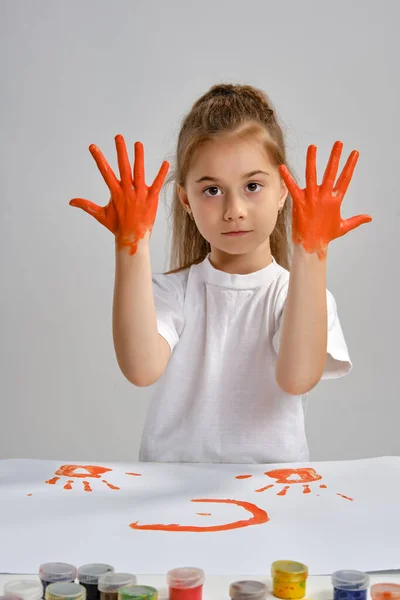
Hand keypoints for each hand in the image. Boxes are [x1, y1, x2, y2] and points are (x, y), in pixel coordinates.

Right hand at [70, 135, 168, 254]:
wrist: (133, 239)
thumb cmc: (117, 226)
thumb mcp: (101, 215)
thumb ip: (87, 206)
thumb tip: (70, 202)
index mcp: (115, 193)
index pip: (105, 172)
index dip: (99, 159)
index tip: (93, 147)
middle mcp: (127, 191)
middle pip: (123, 168)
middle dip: (121, 151)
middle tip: (118, 137)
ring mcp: (140, 194)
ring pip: (139, 172)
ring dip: (139, 157)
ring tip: (138, 144)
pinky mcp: (151, 199)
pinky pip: (157, 184)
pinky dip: (161, 174)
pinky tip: (165, 163)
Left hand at [279, 141, 371, 258]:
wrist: (310, 245)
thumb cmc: (325, 236)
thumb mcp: (343, 227)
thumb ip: (356, 220)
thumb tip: (369, 218)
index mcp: (335, 200)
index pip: (345, 179)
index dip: (350, 165)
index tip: (354, 153)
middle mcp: (324, 197)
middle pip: (331, 173)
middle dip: (335, 157)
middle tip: (338, 143)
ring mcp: (311, 198)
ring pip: (311, 175)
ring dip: (312, 160)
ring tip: (313, 147)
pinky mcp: (299, 202)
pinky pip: (292, 187)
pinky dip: (287, 177)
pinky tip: (282, 167)